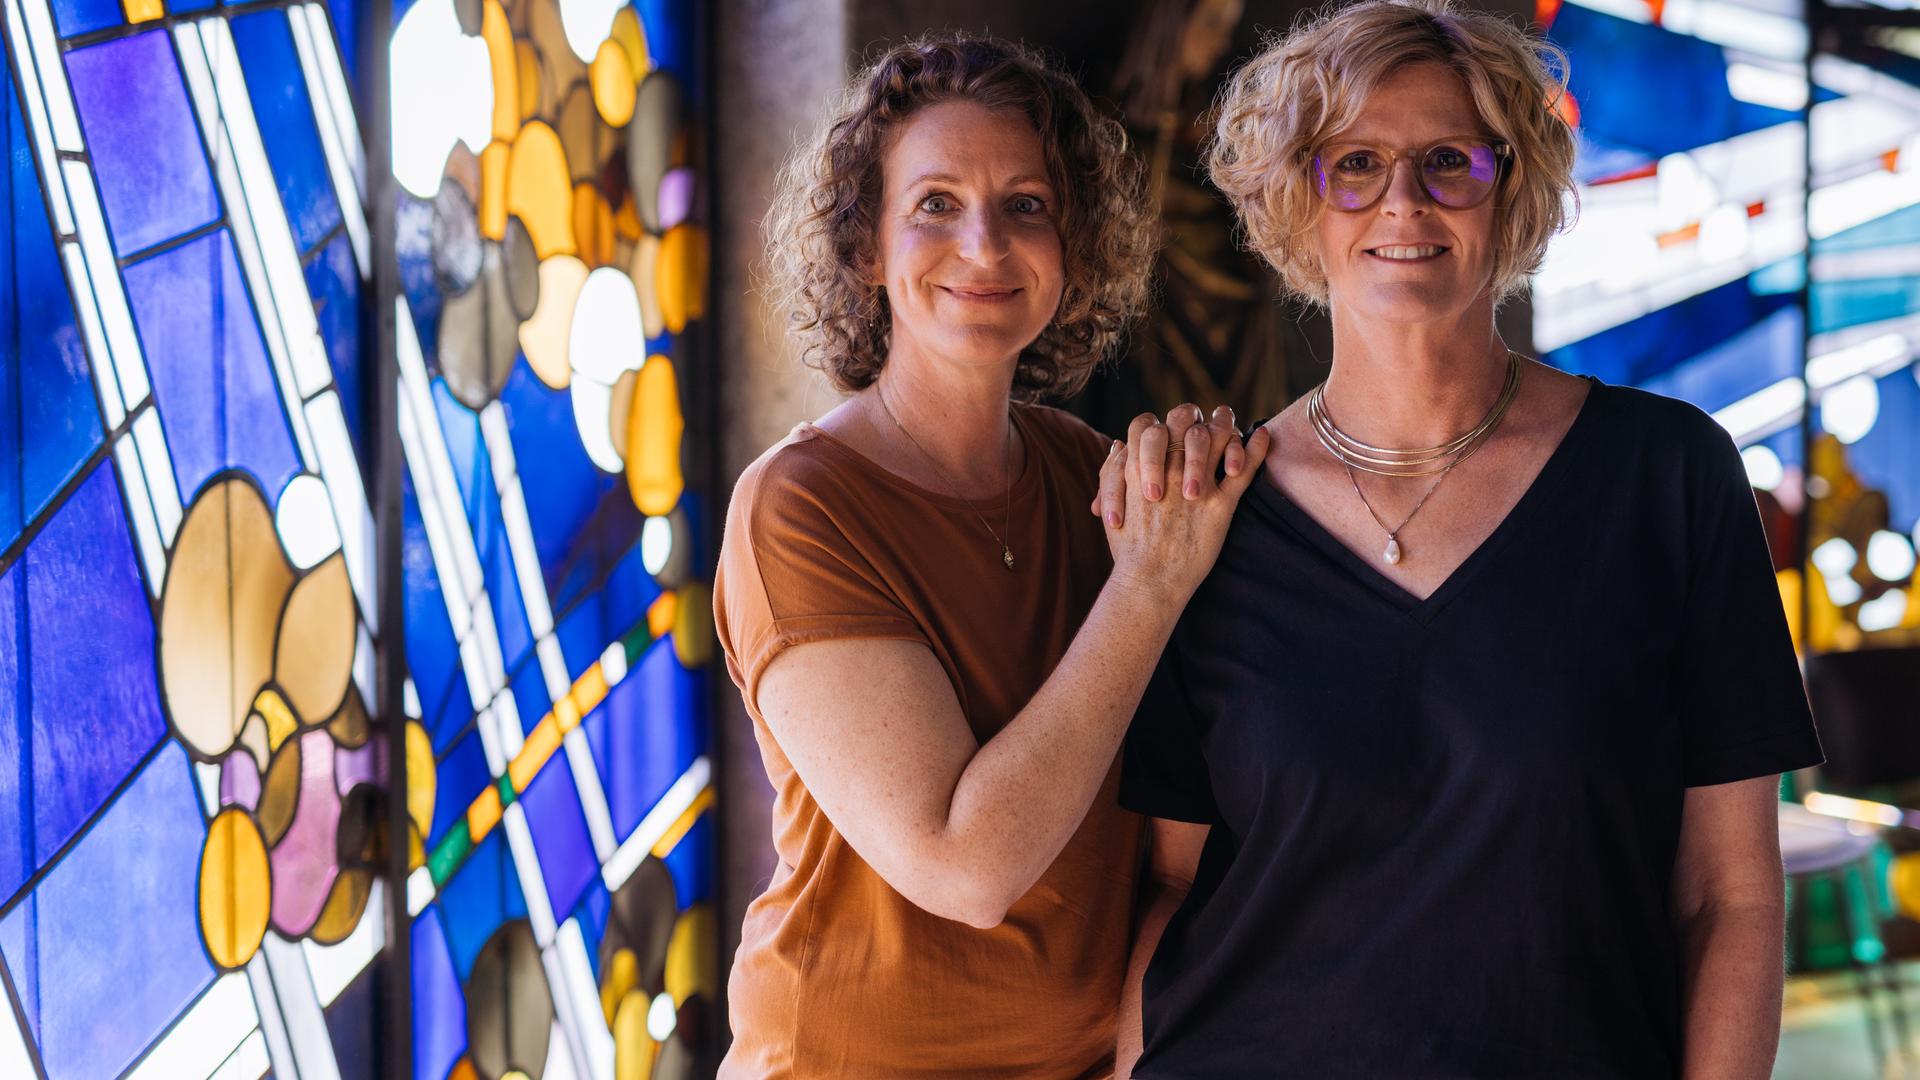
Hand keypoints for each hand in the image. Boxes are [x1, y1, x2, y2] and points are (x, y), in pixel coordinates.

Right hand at [1092, 414, 1270, 602]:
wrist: (1148, 583)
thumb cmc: (1127, 548)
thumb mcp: (1112, 504)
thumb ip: (1113, 471)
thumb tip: (1118, 444)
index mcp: (1137, 468)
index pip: (1150, 424)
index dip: (1162, 422)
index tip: (1176, 429)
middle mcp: (1168, 470)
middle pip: (1186, 422)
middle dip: (1197, 418)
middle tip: (1209, 421)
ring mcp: (1195, 486)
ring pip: (1216, 437)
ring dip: (1226, 426)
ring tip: (1233, 425)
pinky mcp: (1219, 506)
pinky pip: (1243, 470)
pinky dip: (1255, 449)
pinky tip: (1262, 434)